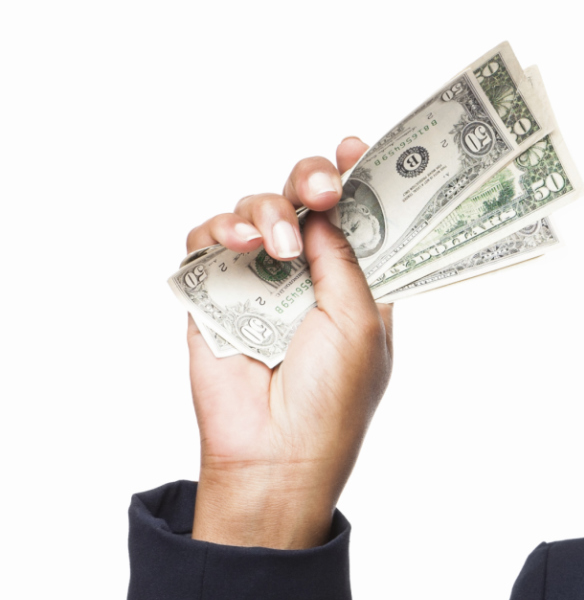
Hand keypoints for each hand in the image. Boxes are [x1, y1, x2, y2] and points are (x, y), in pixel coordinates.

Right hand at [185, 139, 392, 547]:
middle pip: (303, 198)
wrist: (276, 451)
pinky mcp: (213, 292)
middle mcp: (308, 273)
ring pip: (255, 208)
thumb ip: (344, 259)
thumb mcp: (361, 323)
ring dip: (266, 208)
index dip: (357, 177)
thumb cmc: (332, 399)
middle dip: (310, 179)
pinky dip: (219, 229)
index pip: (357, 214)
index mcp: (357, 280)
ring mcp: (259, 279)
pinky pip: (207, 239)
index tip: (355, 148)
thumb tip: (325, 209)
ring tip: (275, 242)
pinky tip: (240, 243)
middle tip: (321, 188)